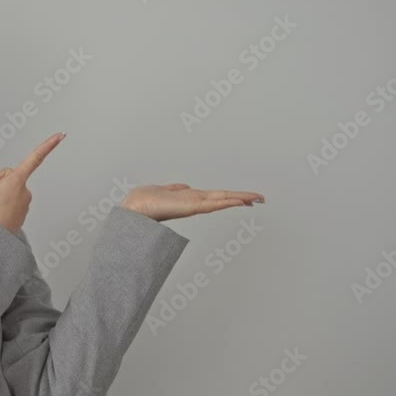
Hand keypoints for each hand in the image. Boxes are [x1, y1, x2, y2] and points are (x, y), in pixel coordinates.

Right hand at [0, 132, 65, 234]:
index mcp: (17, 181)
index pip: (35, 158)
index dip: (48, 145)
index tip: (60, 136)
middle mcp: (25, 191)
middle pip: (9, 176)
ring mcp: (24, 203)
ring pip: (8, 189)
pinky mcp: (21, 213)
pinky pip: (10, 201)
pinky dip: (2, 204)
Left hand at [121, 183, 264, 221]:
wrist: (134, 208)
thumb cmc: (143, 201)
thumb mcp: (163, 190)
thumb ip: (175, 189)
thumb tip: (184, 187)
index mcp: (188, 198)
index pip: (214, 197)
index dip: (230, 196)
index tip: (245, 198)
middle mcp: (194, 202)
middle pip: (223, 199)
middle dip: (242, 198)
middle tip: (261, 199)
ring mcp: (193, 205)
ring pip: (222, 201)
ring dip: (240, 199)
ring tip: (257, 199)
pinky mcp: (190, 207)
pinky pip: (213, 204)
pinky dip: (227, 203)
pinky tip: (240, 202)